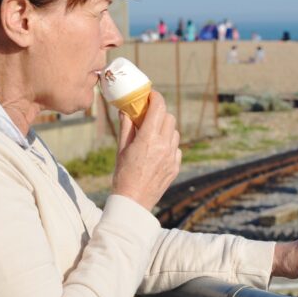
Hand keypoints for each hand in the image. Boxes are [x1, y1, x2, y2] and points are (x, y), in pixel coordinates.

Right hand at [112, 91, 180, 209]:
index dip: (156, 97)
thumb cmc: (123, 174)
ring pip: (174, 132)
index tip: (150, 95)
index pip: (159, 108)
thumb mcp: (121, 148)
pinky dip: (169, 144)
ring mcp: (172, 157)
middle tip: (149, 115)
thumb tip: (126, 109)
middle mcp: (163, 146)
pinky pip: (176, 148)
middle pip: (169, 117)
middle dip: (159, 113)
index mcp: (148, 139)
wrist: (133, 201)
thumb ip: (126, 126)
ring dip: (165, 128)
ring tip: (152, 135)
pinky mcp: (176, 166)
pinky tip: (157, 151)